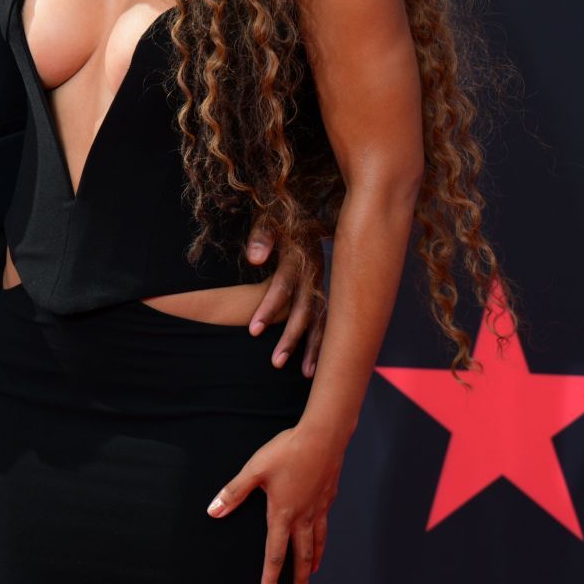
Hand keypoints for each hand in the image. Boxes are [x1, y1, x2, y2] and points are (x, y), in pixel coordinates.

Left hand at [207, 424, 344, 583]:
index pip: (275, 553)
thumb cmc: (288, 451)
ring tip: (313, 572)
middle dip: (298, 578)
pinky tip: (321, 536)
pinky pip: (325, 525)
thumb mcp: (254, 470)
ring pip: (317, 542)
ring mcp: (318, 507)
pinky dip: (322, 538)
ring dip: (313, 561)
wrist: (323, 436)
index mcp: (282, 513)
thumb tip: (214, 511)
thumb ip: (234, 492)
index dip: (270, 577)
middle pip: (301, 555)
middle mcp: (303, 516)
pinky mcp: (328, 497)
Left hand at [245, 229, 327, 376]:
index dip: (269, 308)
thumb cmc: (280, 216)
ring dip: (314, 346)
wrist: (305, 210)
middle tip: (275, 363)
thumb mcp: (268, 218)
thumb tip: (254, 258)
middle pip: (305, 308)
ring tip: (306, 373)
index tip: (253, 331)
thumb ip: (261, 236)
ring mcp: (324, 282)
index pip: (283, 285)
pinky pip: (330, 319)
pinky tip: (321, 363)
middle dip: (291, 337)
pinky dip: (326, 341)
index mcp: (300, 254)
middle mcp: (316, 271)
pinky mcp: (328, 290)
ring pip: (323, 318)